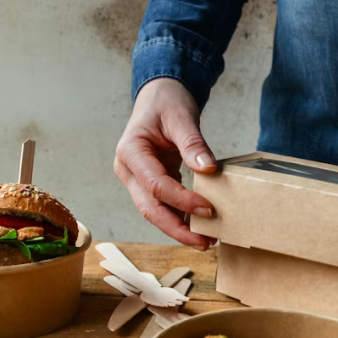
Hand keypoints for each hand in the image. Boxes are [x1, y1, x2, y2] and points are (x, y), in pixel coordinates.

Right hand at [114, 78, 217, 249]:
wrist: (159, 95)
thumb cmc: (166, 101)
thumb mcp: (181, 116)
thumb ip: (193, 143)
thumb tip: (209, 169)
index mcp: (130, 151)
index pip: (155, 185)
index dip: (182, 200)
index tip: (208, 209)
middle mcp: (128, 169)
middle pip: (150, 208)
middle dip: (177, 228)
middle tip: (205, 242)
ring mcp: (136, 178)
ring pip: (154, 211)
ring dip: (178, 228)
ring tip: (206, 240)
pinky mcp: (149, 183)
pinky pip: (163, 205)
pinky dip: (180, 217)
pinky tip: (199, 227)